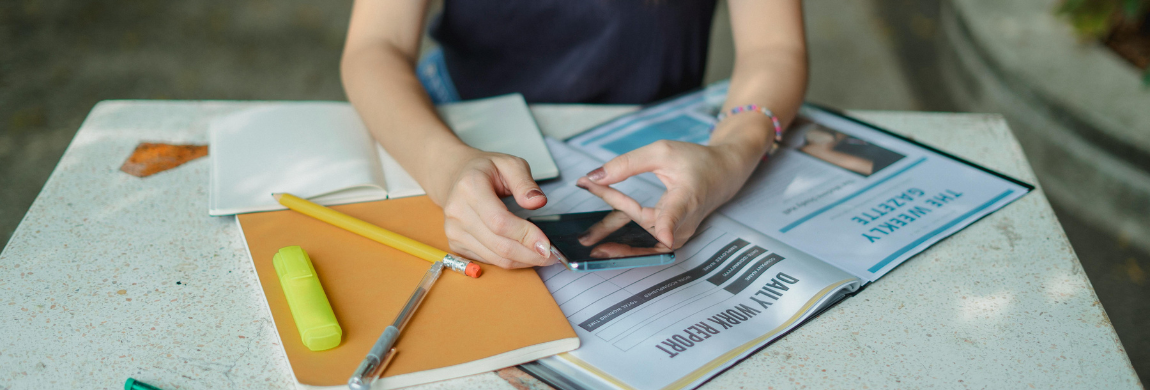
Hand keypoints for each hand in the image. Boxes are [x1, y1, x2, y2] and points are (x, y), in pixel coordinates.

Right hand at [432, 148, 556, 268]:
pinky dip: (509, 261)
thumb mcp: (509, 163)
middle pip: (499, 245)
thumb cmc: (484, 170)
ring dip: (522, 261)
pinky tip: (523, 254)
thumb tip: (537, 202)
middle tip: (552, 255)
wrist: (455, 176)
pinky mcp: (456, 244)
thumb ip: (525, 183)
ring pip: (495, 258)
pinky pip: (488, 260)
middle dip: (529, 254)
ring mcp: (454, 231)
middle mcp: (457, 212)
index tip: (547, 244)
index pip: (500, 221)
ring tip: (542, 256)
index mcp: (470, 188)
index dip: (525, 236)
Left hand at [576, 135, 769, 248]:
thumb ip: (627, 164)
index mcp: (688, 196)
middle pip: (644, 228)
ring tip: (587, 240)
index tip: (666, 236)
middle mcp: (685, 220)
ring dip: (613, 237)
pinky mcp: (672, 236)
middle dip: (613, 230)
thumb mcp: (661, 152)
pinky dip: (622, 232)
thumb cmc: (695, 161)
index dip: (669, 225)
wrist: (722, 175)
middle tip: (586, 238)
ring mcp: (679, 232)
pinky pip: (643, 235)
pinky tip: (599, 233)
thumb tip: (593, 176)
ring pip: (640, 236)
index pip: (677, 213)